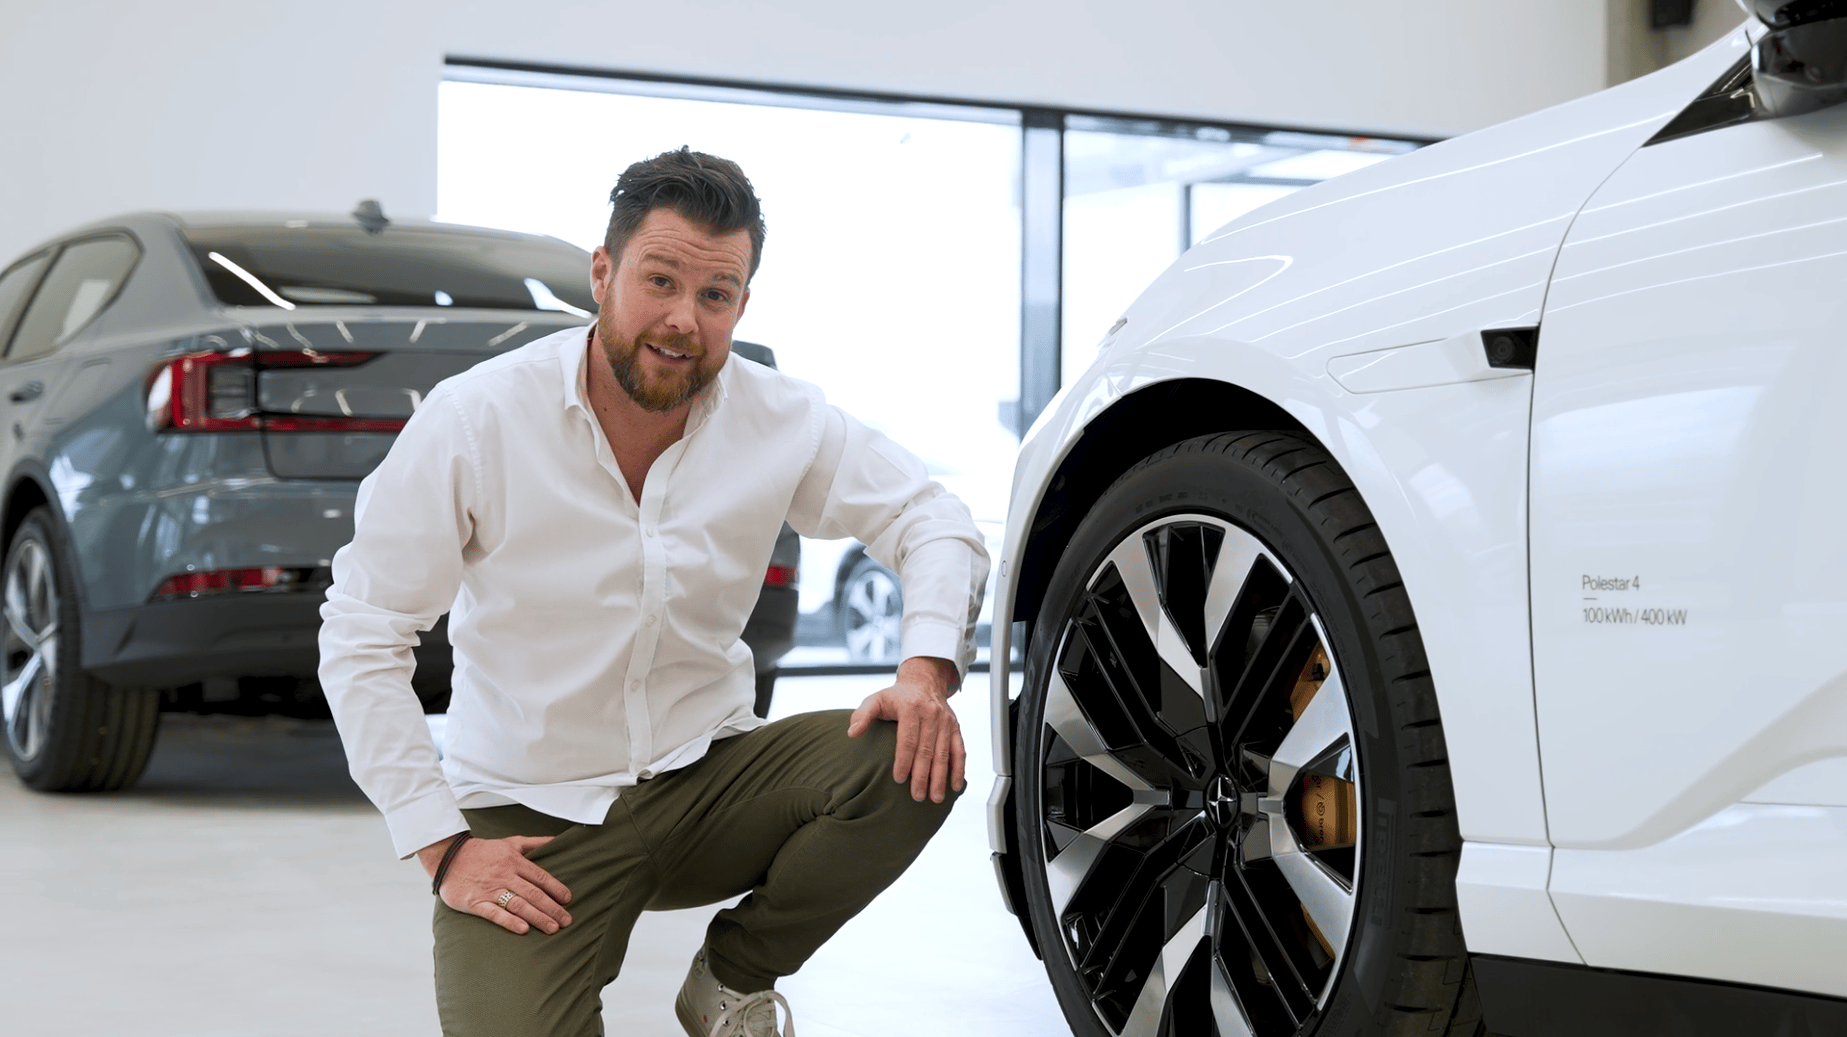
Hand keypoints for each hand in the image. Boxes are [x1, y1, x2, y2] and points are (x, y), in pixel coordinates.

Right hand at [417, 833, 572, 934]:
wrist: (448, 857)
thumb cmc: (482, 851)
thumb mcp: (510, 842)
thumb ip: (534, 843)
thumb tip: (556, 839)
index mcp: (514, 861)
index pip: (540, 877)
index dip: (556, 888)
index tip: (568, 899)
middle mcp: (504, 875)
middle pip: (533, 893)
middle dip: (552, 908)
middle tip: (566, 921)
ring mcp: (490, 890)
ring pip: (518, 904)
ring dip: (537, 917)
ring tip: (552, 928)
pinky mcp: (475, 902)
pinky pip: (494, 913)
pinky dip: (509, 921)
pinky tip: (523, 929)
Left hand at [847, 655, 965, 802]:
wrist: (924, 683)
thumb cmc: (896, 697)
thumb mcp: (876, 700)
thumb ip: (863, 715)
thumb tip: (852, 733)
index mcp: (910, 708)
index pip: (907, 739)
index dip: (903, 760)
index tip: (899, 779)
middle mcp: (931, 714)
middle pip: (927, 749)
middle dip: (923, 775)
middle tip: (917, 796)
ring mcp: (946, 722)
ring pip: (943, 753)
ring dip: (940, 777)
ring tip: (935, 798)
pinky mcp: (955, 728)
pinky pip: (959, 750)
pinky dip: (959, 769)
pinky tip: (955, 787)